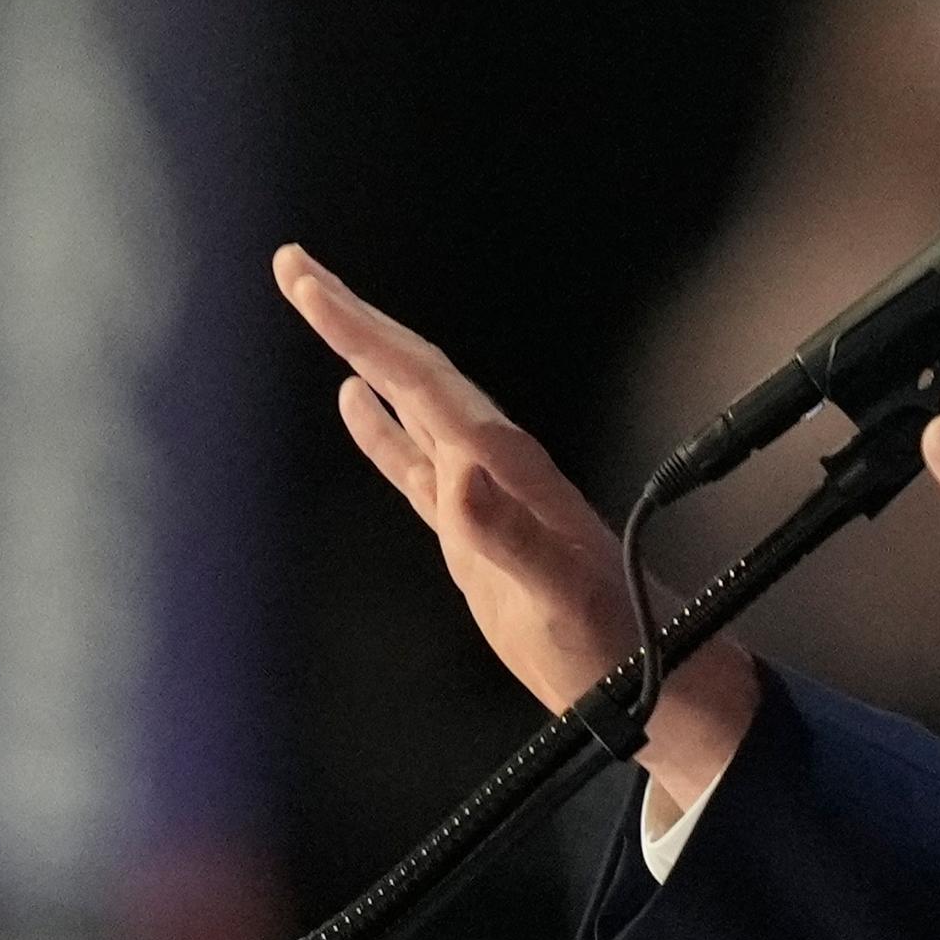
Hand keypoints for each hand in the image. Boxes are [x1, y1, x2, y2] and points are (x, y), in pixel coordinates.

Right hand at [274, 246, 760, 811]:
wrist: (646, 674)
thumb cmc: (605, 638)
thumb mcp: (554, 592)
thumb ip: (507, 536)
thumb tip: (457, 479)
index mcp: (501, 462)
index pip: (419, 377)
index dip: (362, 330)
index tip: (309, 284)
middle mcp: (489, 462)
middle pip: (410, 370)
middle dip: (351, 317)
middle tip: (293, 265)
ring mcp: (479, 493)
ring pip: (408, 403)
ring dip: (361, 355)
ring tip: (316, 307)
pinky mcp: (470, 530)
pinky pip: (412, 461)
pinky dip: (379, 428)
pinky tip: (355, 404)